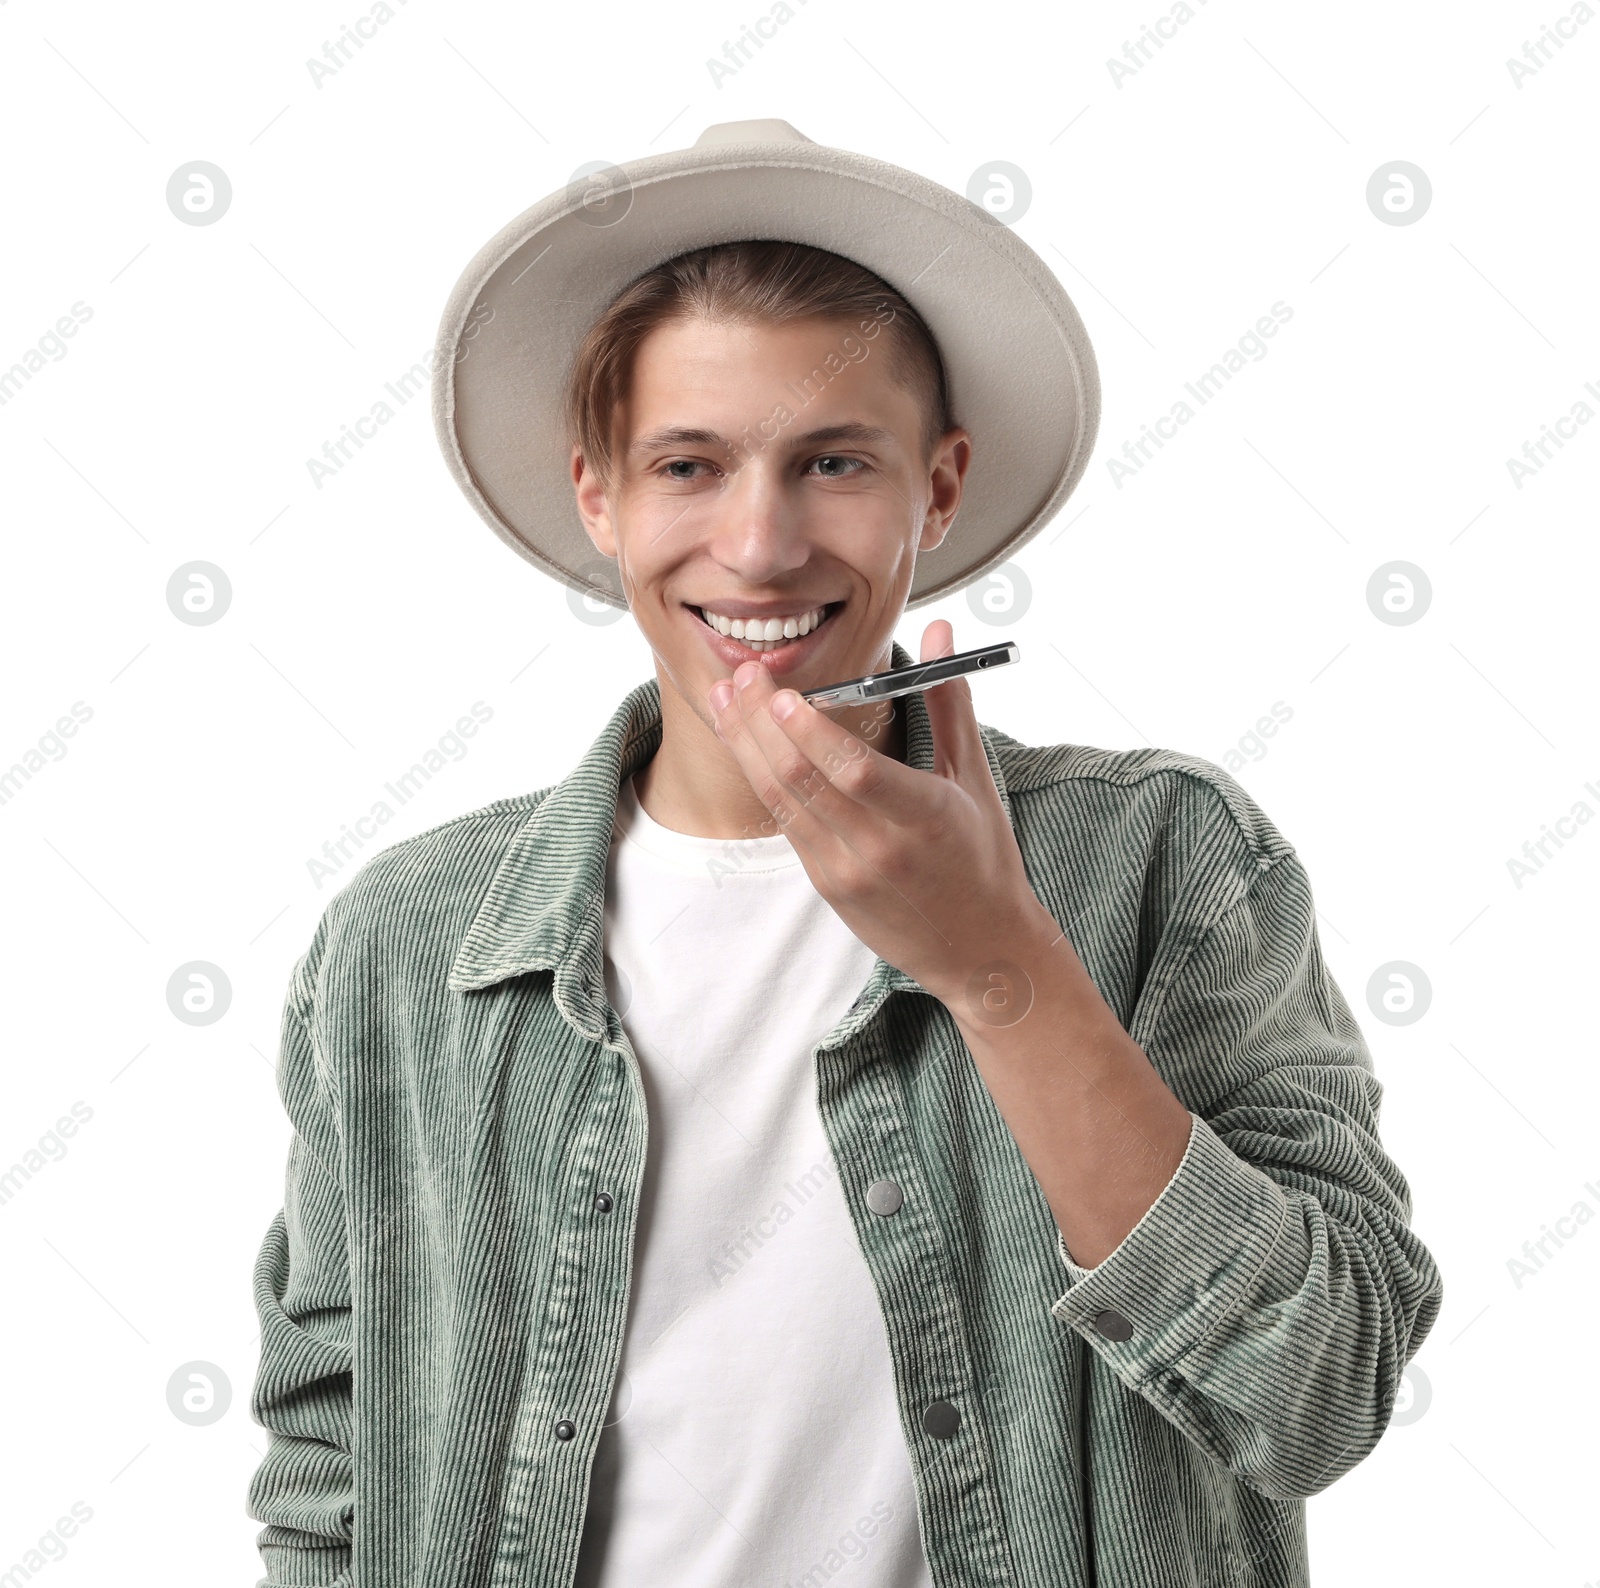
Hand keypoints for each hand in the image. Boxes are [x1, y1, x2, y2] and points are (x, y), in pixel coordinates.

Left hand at [706, 620, 1055, 1005]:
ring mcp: (846, 870)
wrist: (978, 947)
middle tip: (745, 674)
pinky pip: (786, 822)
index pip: (856, 771)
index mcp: (924, 817)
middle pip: (803, 779)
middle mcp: (879, 847)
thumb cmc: (983, 857)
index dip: (812, 732)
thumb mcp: (976, 778)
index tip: (782, 692)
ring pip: (781, 799)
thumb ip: (949, 700)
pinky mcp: (826, 884)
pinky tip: (746, 742)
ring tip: (727, 698)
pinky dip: (762, 777)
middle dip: (762, 721)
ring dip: (747, 744)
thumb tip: (939, 632)